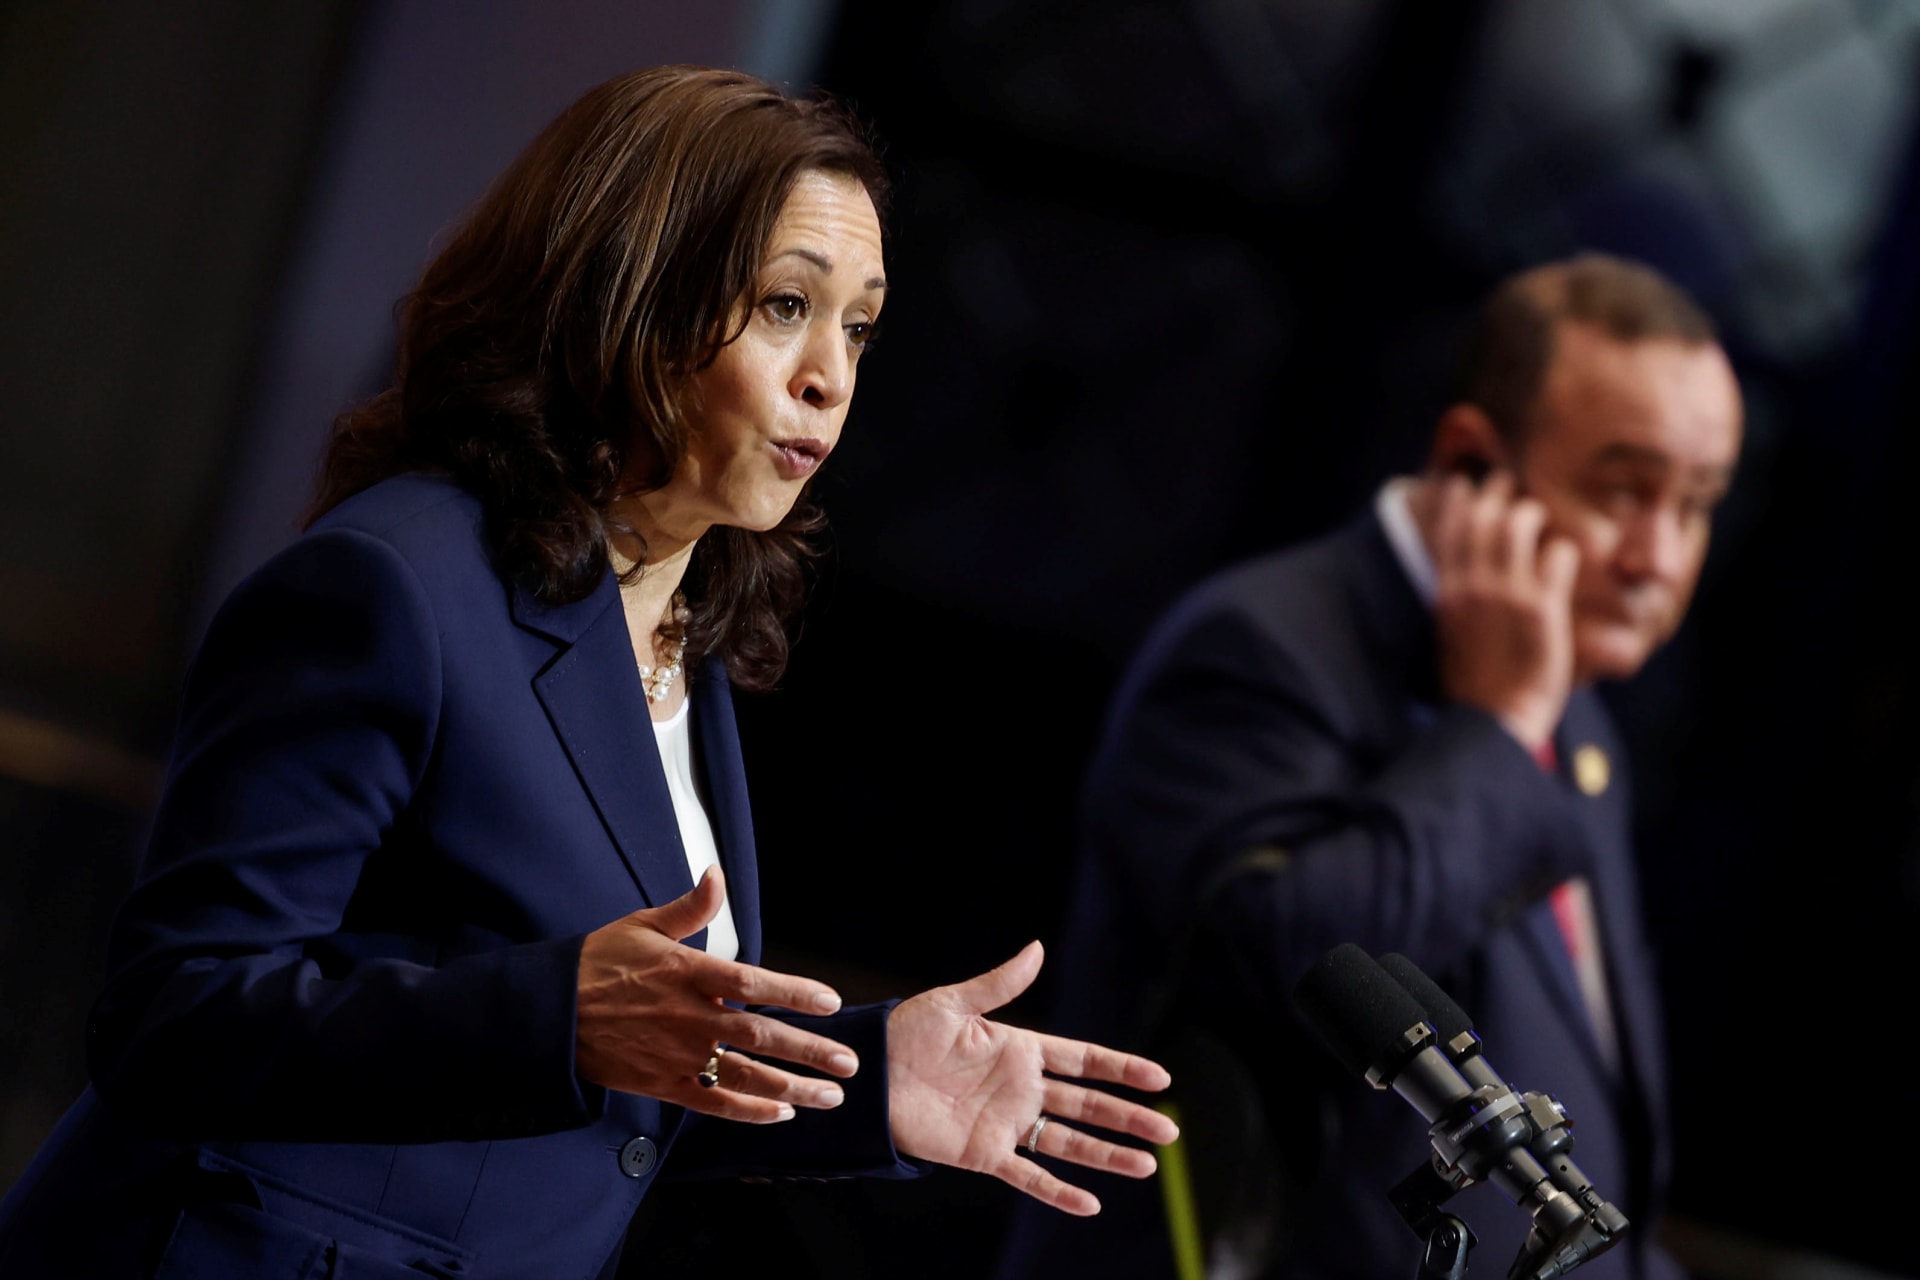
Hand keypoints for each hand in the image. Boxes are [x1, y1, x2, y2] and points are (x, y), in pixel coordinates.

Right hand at [576, 868, 856, 1121]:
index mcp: (688, 973)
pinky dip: (749, 1110)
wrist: (551, 1013)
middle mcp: (689, 1017)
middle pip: (761, 1037)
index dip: (794, 994)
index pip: (753, 984)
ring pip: (746, 1076)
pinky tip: (780, 1112)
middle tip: (849, 1062)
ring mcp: (677, 1055)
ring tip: (830, 1095)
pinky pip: (714, 1102)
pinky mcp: (663, 1085)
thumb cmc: (599, 963)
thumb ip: (691, 908)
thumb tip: (717, 874)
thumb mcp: (643, 925)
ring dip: (793, 1088)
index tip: (830, 1003)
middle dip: (811, 1051)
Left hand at [886, 941, 1179, 1215]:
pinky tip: (1089, 1203)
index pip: (1084, 1060)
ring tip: (1147, 1166)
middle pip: (1087, 1105)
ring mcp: (1006, 1123)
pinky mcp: (984, 1154)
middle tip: (1169, 1132)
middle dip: (1128, 1119)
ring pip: (1068, 1142)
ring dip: (1107, 1155)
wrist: (869, 1078)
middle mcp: (1021, 1088)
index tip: (1161, 1079)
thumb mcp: (954, 1003)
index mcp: (1020, 1050)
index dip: (1121, 1069)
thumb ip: (999, 983)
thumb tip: (1039, 948)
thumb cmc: (905, 1034)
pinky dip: (1057, 1192)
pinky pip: (1028, 1176)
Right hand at [1425, 470, 1578, 749]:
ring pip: (1521, 522)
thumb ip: (1456, 594)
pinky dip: (1561, 552)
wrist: (1494, 718)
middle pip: (1485, 514)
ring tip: (1538, 519)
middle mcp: (1473, 585)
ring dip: (1532, 513)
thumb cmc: (1474, 680)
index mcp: (1447, 590)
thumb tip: (1462, 570)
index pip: (1450, 525)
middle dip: (1499, 491)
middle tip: (1510, 487)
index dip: (1460, 496)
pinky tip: (1560, 564)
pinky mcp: (1543, 609)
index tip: (1468, 484)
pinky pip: (1558, 555)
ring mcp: (1508, 594)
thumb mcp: (1448, 630)